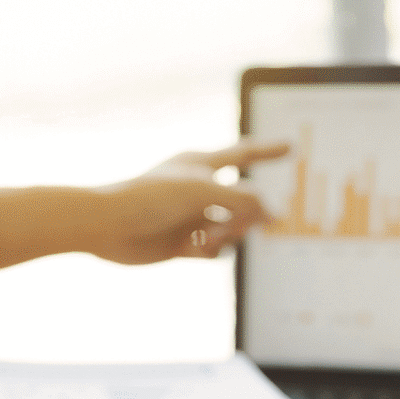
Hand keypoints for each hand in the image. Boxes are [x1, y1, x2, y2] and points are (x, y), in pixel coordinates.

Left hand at [88, 140, 289, 263]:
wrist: (107, 225)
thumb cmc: (150, 197)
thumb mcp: (205, 191)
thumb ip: (245, 201)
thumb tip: (277, 214)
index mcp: (201, 164)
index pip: (244, 154)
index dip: (269, 151)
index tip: (291, 147)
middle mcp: (198, 189)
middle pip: (244, 201)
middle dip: (246, 214)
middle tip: (237, 221)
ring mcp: (191, 217)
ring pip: (231, 228)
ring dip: (226, 234)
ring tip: (205, 236)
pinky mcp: (182, 243)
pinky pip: (214, 250)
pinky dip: (210, 251)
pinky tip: (192, 248)